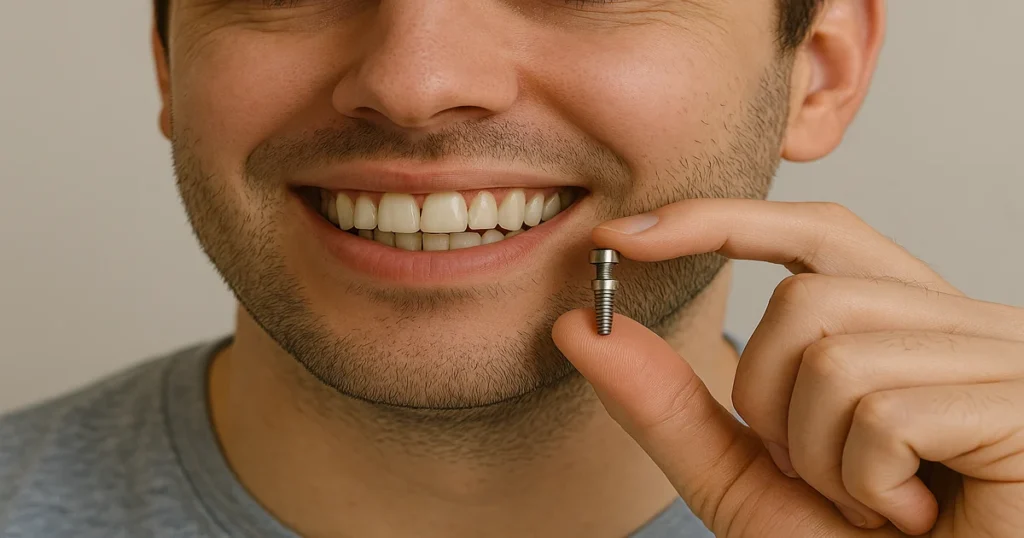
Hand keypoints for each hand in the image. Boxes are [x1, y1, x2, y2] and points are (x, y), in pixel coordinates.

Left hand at [552, 200, 1023, 536]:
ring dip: (818, 457)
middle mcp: (963, 324)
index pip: (814, 234)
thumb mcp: (746, 478)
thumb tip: (581, 327)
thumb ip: (670, 405)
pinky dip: (865, 484)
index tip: (621, 237)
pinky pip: (881, 414)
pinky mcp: (1021, 403)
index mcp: (906, 325)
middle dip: (769, 402)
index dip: (720, 221)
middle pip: (804, 299)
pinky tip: (913, 517)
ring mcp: (1001, 358)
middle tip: (819, 474)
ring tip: (874, 504)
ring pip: (833, 356)